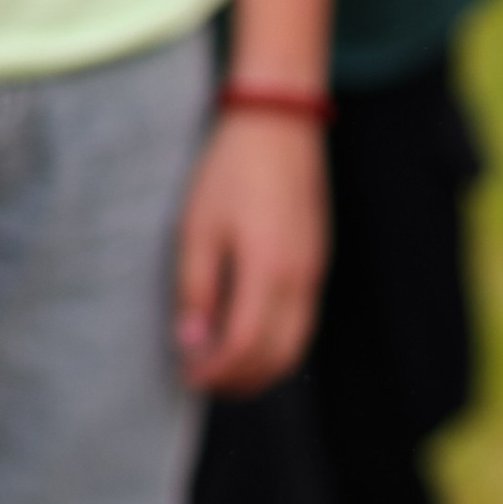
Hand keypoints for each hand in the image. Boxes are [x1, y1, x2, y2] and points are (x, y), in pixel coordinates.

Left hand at [175, 108, 326, 391]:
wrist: (278, 123)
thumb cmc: (230, 170)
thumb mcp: (197, 227)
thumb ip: (195, 289)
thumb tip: (191, 343)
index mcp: (267, 269)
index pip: (244, 346)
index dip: (214, 371)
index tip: (185, 377)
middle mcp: (300, 278)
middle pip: (277, 357)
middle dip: (239, 379)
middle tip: (201, 380)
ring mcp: (314, 271)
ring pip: (296, 345)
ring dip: (261, 367)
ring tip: (221, 366)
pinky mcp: (317, 262)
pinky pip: (303, 322)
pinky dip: (276, 343)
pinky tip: (246, 334)